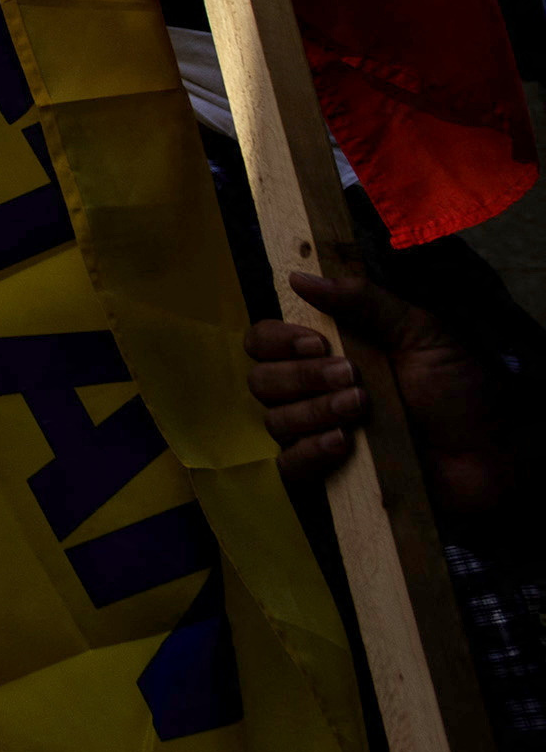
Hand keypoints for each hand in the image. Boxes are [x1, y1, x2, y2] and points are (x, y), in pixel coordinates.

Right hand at [246, 271, 518, 526]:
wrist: (491, 449)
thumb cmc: (460, 386)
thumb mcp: (420, 332)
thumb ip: (363, 301)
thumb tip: (298, 277)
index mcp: (327, 352)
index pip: (263, 341)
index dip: (276, 340)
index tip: (317, 342)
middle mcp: (313, 391)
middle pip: (261, 380)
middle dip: (301, 376)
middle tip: (352, 376)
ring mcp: (318, 433)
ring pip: (275, 421)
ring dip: (315, 411)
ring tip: (363, 408)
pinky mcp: (329, 474)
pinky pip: (289, 464)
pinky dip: (310, 452)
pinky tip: (345, 443)